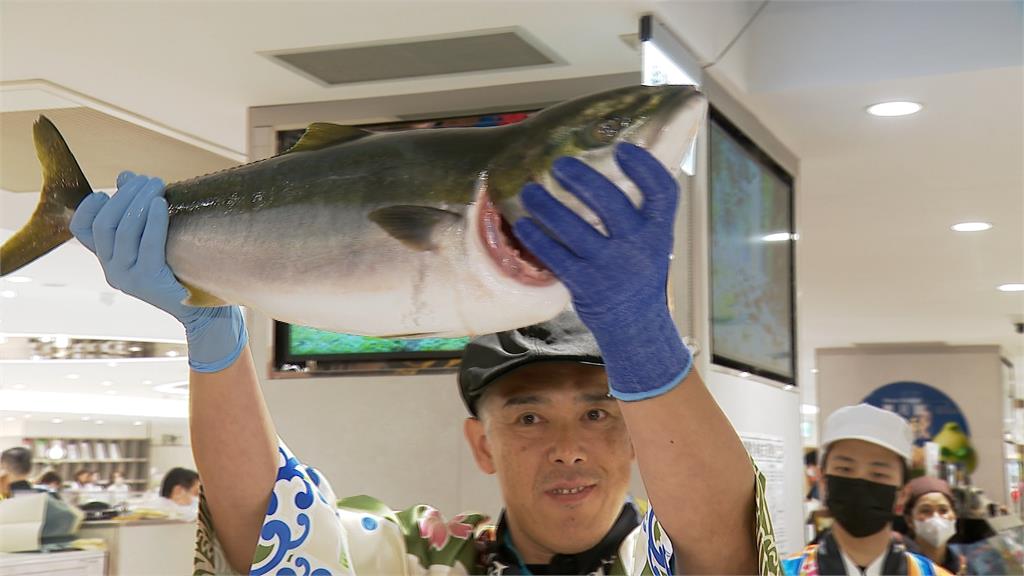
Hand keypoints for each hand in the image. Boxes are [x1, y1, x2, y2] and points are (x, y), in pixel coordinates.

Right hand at [70, 172, 245, 371]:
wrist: (203, 309)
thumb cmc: (182, 267)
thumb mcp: (155, 236)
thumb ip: (137, 209)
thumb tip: (125, 176)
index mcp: (109, 259)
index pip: (82, 229)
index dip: (88, 206)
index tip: (106, 192)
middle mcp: (111, 270)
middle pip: (105, 223)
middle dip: (125, 195)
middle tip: (148, 180)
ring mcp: (127, 277)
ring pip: (123, 230)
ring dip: (139, 202)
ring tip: (157, 185)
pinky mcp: (147, 281)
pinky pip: (146, 244)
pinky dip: (152, 220)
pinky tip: (160, 204)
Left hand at [513, 143, 690, 399]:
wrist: (636, 326)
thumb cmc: (639, 272)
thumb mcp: (652, 242)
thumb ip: (639, 212)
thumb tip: (611, 164)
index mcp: (659, 231)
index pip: (662, 191)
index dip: (644, 167)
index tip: (622, 148)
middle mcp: (638, 247)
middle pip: (612, 203)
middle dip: (583, 179)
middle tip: (559, 165)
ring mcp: (611, 267)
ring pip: (574, 228)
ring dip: (547, 206)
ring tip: (529, 191)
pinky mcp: (585, 284)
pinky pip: (556, 256)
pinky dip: (537, 238)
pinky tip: (523, 224)